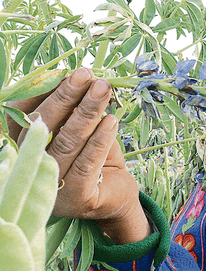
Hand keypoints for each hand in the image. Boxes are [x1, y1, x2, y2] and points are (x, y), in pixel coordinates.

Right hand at [8, 68, 149, 243]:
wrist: (117, 194)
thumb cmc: (95, 157)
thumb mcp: (80, 129)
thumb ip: (72, 109)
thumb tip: (73, 76)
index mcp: (24, 147)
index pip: (24, 115)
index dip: (44, 92)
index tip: (67, 73)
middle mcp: (29, 167)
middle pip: (44, 126)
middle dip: (67, 96)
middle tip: (86, 74)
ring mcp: (49, 186)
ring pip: (67, 143)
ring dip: (86, 113)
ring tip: (102, 90)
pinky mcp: (75, 198)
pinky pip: (86, 164)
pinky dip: (99, 140)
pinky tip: (111, 121)